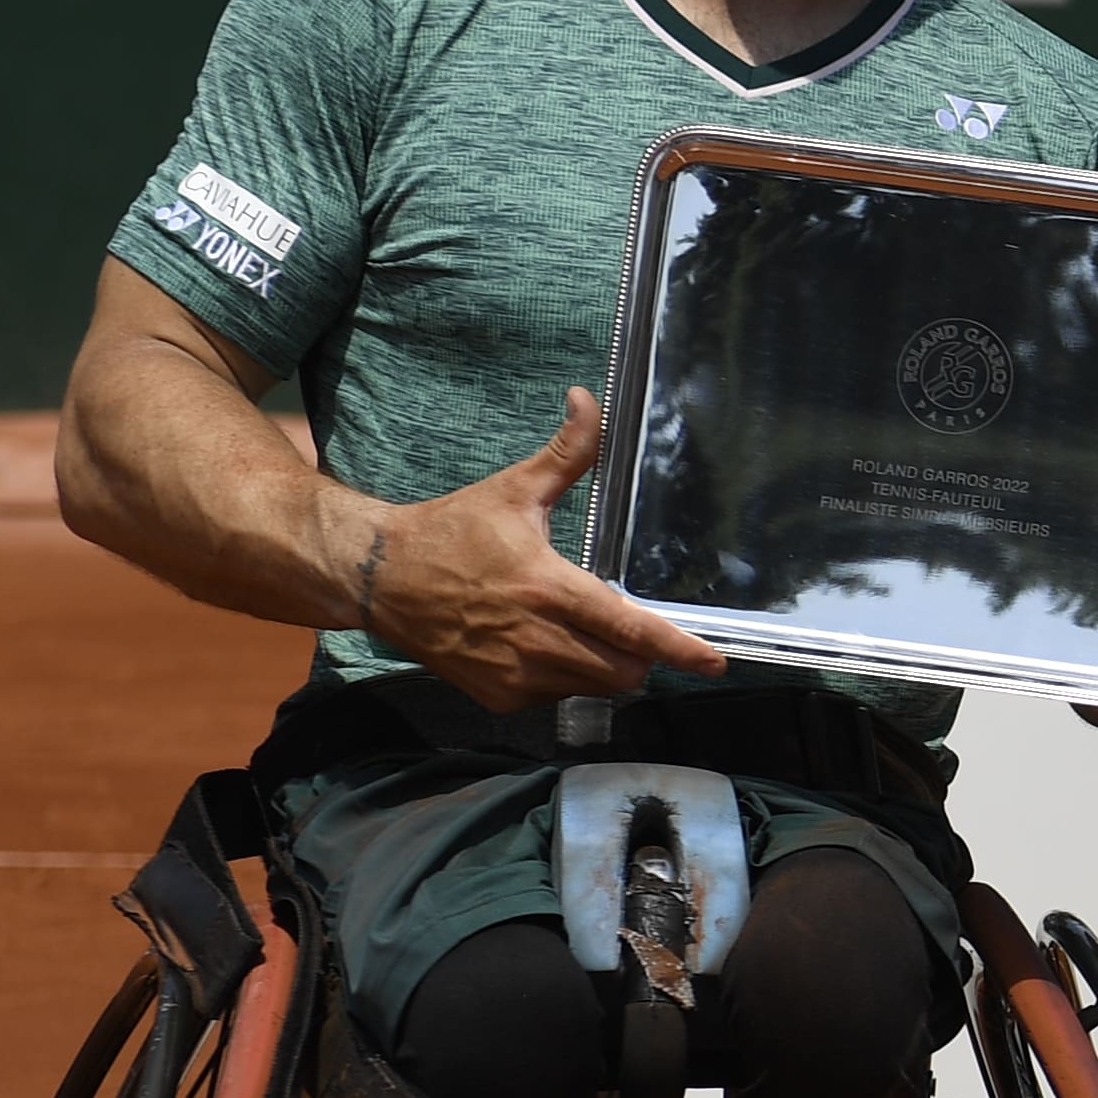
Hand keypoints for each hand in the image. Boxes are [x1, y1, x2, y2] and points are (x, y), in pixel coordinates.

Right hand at [355, 388, 729, 710]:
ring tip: (570, 627)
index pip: (630, 630)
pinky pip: (555, 696)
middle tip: (624, 627)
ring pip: (592, 686)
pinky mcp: (499, 697)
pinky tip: (535, 644)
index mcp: (549, 588)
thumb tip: (589, 399)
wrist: (382, 578)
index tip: (715, 662)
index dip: (678, 649)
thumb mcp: (514, 489)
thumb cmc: (452, 532)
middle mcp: (537, 641)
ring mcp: (517, 676)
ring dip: (600, 665)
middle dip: (638, 655)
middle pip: (623, 671)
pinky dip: (561, 677)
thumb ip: (566, 452)